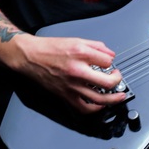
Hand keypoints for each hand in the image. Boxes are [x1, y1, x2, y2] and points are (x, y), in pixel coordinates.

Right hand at [14, 35, 128, 114]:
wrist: (29, 56)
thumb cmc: (48, 48)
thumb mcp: (74, 40)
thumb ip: (94, 45)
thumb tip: (109, 53)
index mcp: (80, 53)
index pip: (107, 60)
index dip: (110, 61)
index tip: (109, 62)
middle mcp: (77, 70)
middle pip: (107, 81)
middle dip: (117, 79)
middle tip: (117, 76)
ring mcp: (72, 85)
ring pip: (99, 98)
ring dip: (113, 99)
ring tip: (119, 96)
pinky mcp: (65, 95)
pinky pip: (84, 108)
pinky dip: (96, 108)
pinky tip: (100, 105)